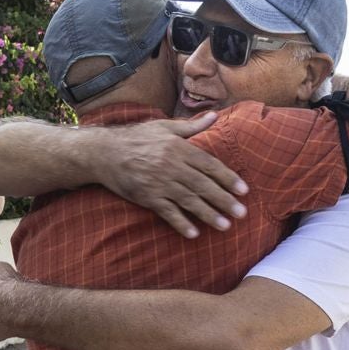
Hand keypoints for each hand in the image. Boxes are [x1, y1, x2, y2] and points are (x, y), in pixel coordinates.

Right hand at [98, 115, 248, 238]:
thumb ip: (192, 126)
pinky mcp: (147, 197)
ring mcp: (159, 183)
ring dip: (208, 214)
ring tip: (225, 226)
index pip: (209, 165)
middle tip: (241, 213)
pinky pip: (168, 212)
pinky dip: (181, 223)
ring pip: (189, 200)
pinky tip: (194, 233)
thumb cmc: (136, 137)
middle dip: (224, 200)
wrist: (105, 152)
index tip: (243, 190)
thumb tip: (215, 116)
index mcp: (179, 148)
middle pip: (203, 185)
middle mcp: (172, 166)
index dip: (227, 178)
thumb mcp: (165, 127)